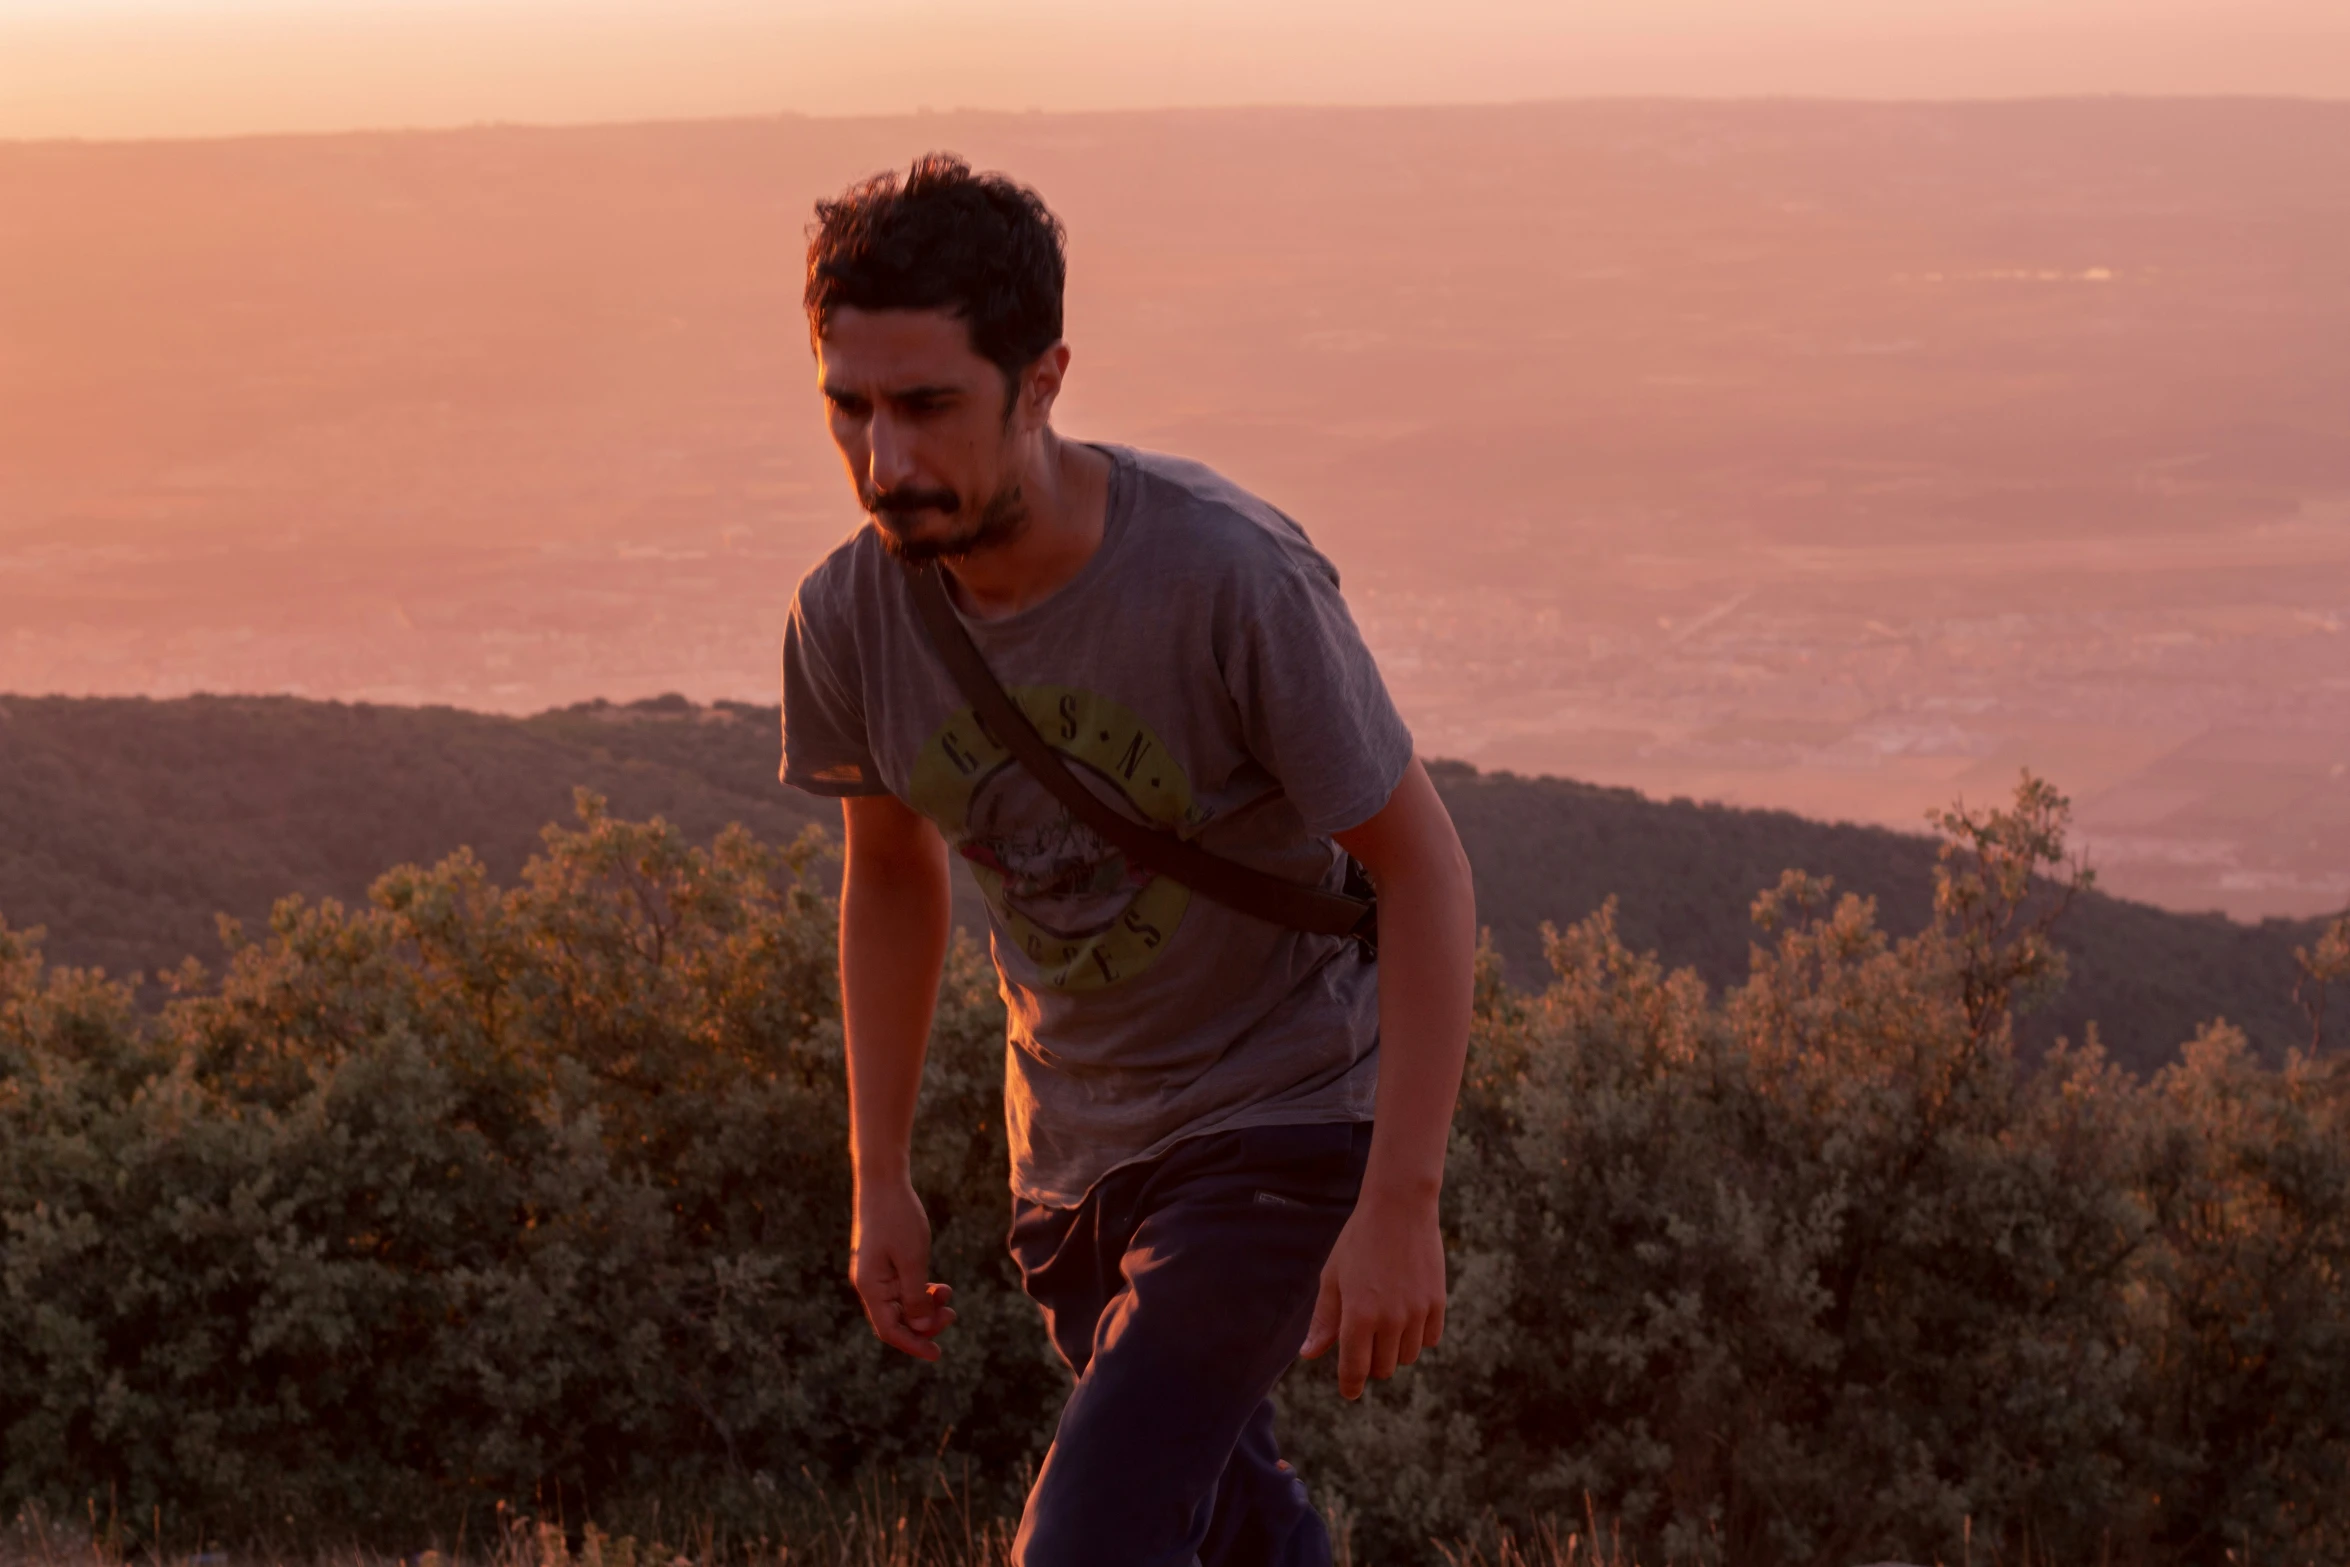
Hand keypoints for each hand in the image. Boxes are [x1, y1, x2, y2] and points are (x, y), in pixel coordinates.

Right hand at [850, 1178, 956, 1360]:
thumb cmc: (898, 1218)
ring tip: (948, 1293)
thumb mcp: (913, 1260)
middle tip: (952, 1313)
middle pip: (896, 1320)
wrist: (882, 1181)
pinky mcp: (882, 1263)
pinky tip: (938, 1286)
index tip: (938, 1354)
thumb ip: (917, 1298)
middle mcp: (869, 1284)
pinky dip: (920, 1291)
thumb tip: (920, 1329)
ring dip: (926, 1306)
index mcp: (870, 1287)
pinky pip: (901, 1289)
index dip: (914, 1344)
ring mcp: (875, 1273)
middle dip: (925, 1323)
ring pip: (901, 1304)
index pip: (890, 1330)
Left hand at [1298, 1189, 1446, 1398]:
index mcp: (1358, 1316)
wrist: (1399, 1209)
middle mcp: (1389, 1320)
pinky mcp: (1437, 1304)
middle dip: (1371, 1362)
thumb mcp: (1333, 1278)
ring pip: (1406, 1356)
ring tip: (1385, 1319)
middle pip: (1382, 1368)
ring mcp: (1416, 1313)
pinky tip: (1407, 1313)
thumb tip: (1308, 1355)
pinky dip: (1418, 1335)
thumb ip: (1324, 1321)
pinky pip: (1429, 1340)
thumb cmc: (1358, 1242)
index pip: (1355, 1369)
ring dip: (1394, 1348)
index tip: (1349, 1390)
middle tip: (1364, 1338)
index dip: (1350, 1385)